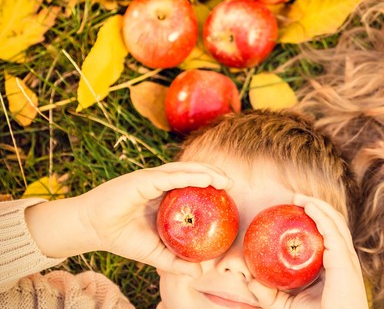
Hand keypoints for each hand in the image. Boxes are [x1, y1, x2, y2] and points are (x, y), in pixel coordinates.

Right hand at [80, 162, 232, 276]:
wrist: (92, 230)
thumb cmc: (123, 239)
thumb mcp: (155, 254)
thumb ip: (176, 261)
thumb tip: (199, 273)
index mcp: (164, 196)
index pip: (192, 186)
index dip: (211, 186)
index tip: (229, 194)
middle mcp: (160, 184)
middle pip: (192, 174)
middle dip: (214, 175)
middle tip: (232, 184)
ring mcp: (152, 179)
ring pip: (185, 170)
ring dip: (206, 172)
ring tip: (224, 180)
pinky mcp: (144, 179)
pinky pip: (171, 175)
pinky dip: (189, 175)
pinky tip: (205, 178)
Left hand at [250, 194, 367, 308]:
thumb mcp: (287, 304)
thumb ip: (270, 293)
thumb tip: (248, 281)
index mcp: (336, 266)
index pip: (330, 235)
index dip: (317, 219)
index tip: (295, 209)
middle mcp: (345, 260)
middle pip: (335, 223)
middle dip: (317, 206)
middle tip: (294, 198)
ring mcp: (347, 260)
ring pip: (336, 223)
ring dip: (319, 205)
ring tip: (299, 197)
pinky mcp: (345, 264)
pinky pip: (333, 234)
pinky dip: (322, 216)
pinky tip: (308, 207)